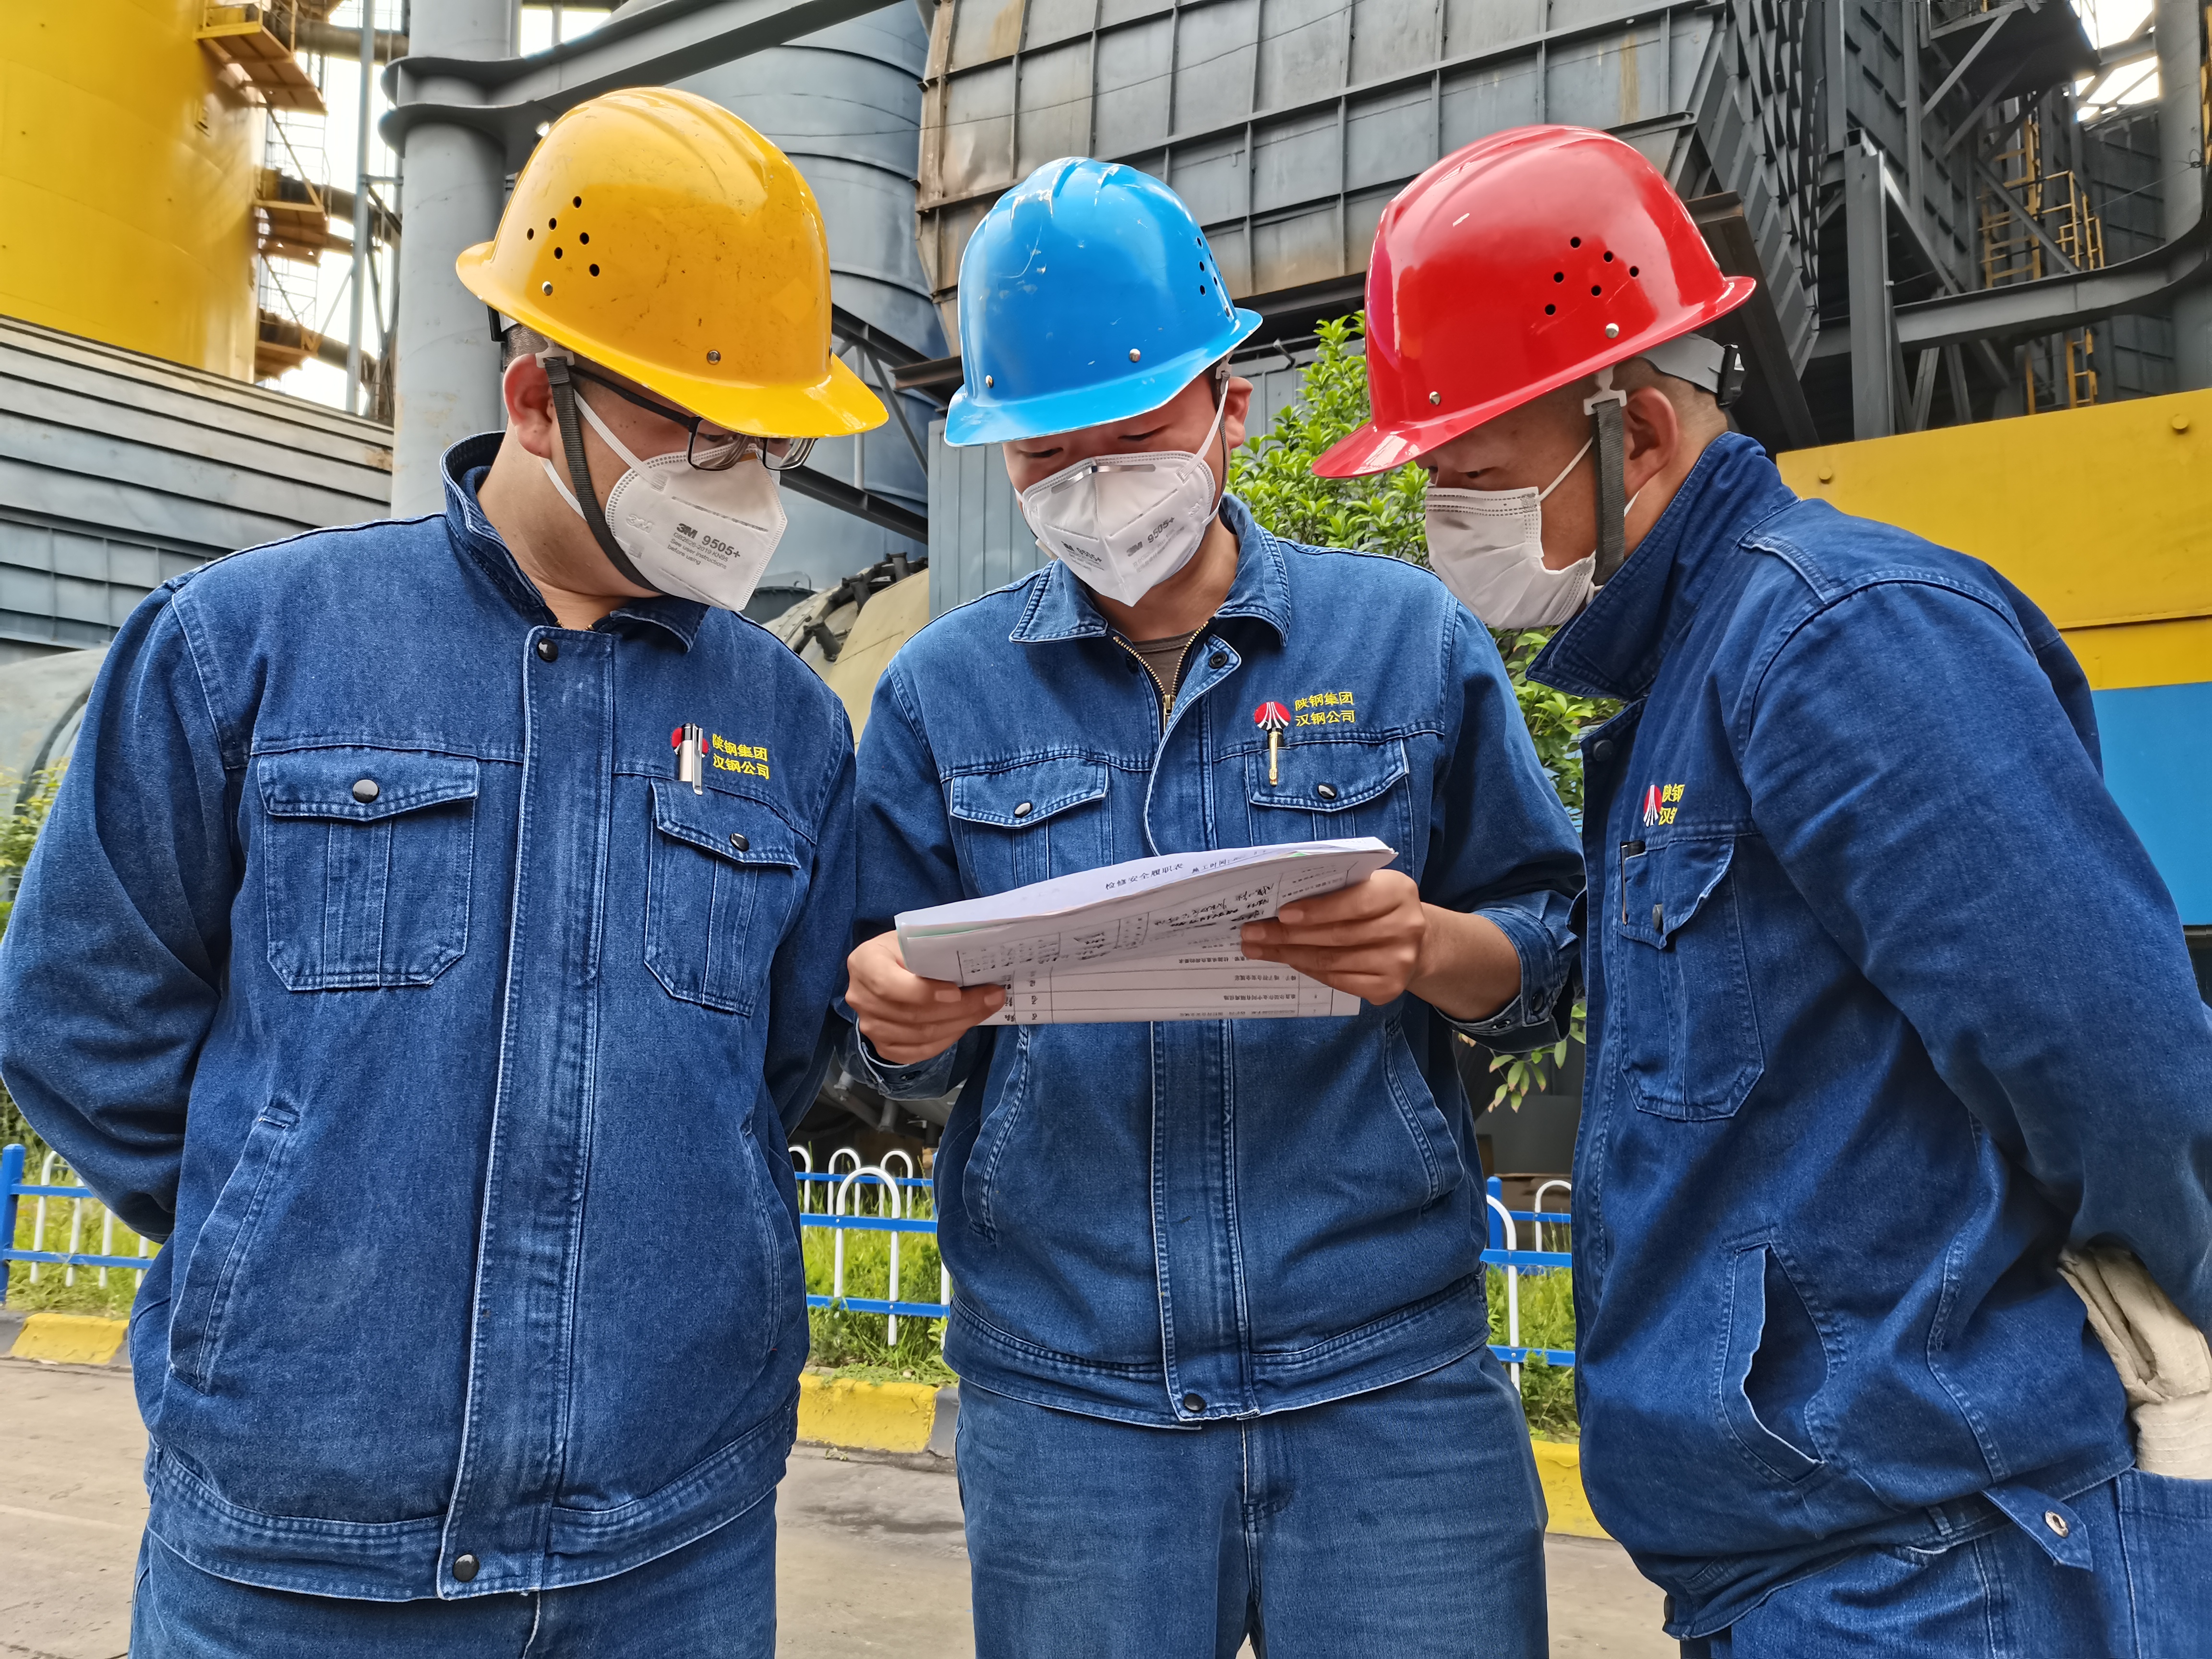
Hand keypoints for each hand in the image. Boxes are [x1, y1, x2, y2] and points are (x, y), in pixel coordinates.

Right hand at [845, 931, 1004, 1064]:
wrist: (888, 967)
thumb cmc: (904, 949)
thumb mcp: (914, 939)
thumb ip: (935, 950)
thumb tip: (979, 961)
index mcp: (865, 963)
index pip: (890, 986)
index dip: (925, 993)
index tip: (956, 991)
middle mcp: (860, 997)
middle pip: (912, 1014)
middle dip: (960, 1008)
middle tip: (992, 997)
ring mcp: (869, 1026)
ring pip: (919, 1035)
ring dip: (959, 1024)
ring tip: (984, 1009)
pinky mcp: (882, 1046)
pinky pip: (917, 1052)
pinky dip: (945, 1040)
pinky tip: (963, 1025)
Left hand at [1239, 870, 1427, 1005]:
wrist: (1415, 941)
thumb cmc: (1377, 906)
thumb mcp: (1367, 885)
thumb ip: (1336, 888)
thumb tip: (1279, 901)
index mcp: (1399, 891)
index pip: (1354, 902)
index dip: (1317, 910)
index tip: (1281, 914)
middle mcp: (1406, 927)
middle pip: (1337, 935)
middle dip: (1287, 935)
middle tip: (1252, 933)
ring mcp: (1399, 961)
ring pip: (1332, 960)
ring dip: (1290, 955)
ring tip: (1258, 949)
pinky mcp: (1388, 987)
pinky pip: (1338, 980)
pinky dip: (1309, 970)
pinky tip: (1288, 961)